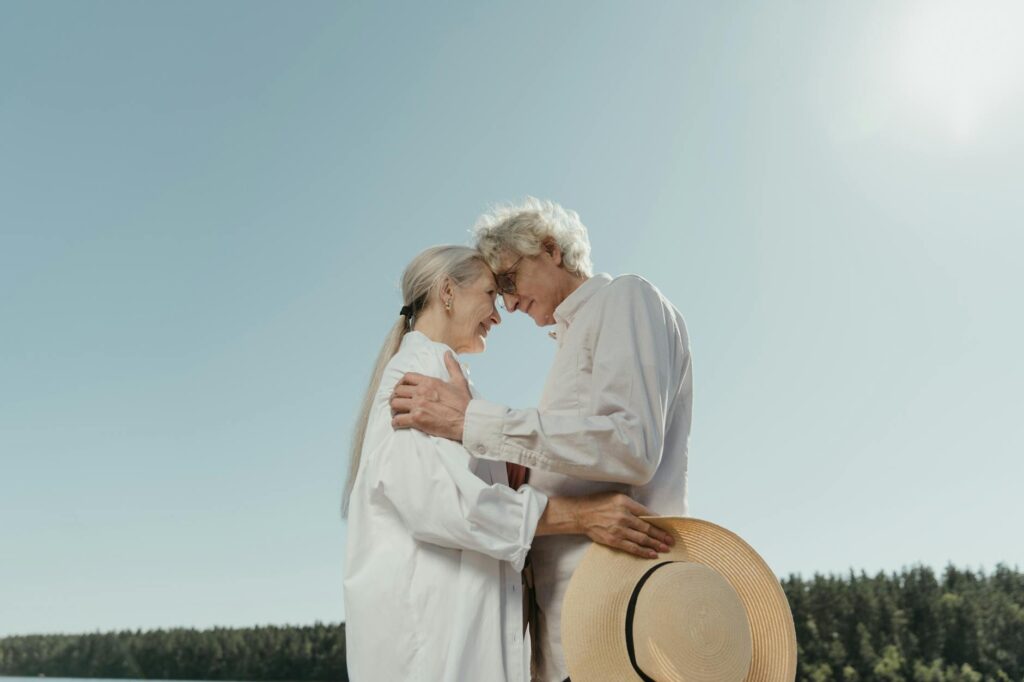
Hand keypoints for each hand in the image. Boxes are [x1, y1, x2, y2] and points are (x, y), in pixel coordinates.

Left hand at [390, 352, 471, 441]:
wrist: (467, 421)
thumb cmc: (464, 403)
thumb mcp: (459, 381)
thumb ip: (452, 366)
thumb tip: (448, 353)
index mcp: (430, 382)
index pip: (407, 377)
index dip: (401, 383)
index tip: (402, 389)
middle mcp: (421, 392)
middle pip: (397, 391)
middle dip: (395, 396)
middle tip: (398, 403)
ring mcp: (418, 406)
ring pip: (395, 404)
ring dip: (394, 409)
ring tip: (397, 413)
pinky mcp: (417, 420)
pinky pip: (398, 420)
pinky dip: (396, 422)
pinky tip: (399, 423)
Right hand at [537, 492, 674, 558]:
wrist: (580, 514)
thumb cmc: (598, 503)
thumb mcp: (616, 496)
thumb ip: (631, 504)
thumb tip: (647, 514)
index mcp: (625, 502)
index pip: (648, 513)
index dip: (660, 522)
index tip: (668, 528)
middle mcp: (624, 516)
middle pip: (647, 528)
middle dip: (661, 536)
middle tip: (671, 541)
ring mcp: (619, 529)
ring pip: (642, 539)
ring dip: (656, 545)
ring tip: (665, 549)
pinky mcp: (614, 540)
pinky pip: (632, 547)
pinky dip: (643, 552)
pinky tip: (652, 554)